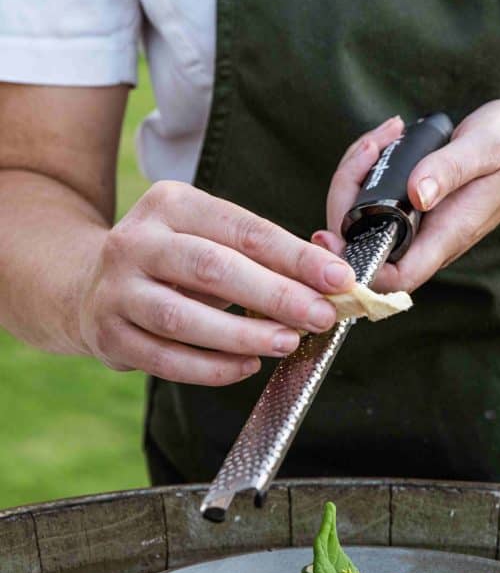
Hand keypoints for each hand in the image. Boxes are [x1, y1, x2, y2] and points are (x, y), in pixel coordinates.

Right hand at [79, 181, 354, 384]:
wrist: (88, 285)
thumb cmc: (174, 263)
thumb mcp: (211, 238)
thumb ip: (268, 253)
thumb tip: (333, 274)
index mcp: (171, 204)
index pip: (244, 229)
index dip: (295, 257)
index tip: (338, 278)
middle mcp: (137, 240)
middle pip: (212, 268)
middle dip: (275, 294)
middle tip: (321, 315)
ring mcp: (117, 288)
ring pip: (182, 317)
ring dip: (243, 335)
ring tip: (288, 342)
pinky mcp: (109, 334)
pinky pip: (164, 358)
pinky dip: (210, 368)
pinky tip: (247, 367)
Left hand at [313, 102, 499, 292]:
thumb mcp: (488, 147)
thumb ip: (452, 170)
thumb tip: (417, 194)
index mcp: (446, 235)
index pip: (393, 277)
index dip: (357, 269)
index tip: (333, 234)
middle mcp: (425, 238)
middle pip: (363, 245)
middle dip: (347, 197)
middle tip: (369, 149)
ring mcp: (415, 225)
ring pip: (360, 219)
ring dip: (355, 176)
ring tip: (381, 136)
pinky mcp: (407, 207)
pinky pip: (370, 199)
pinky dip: (365, 169)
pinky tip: (382, 140)